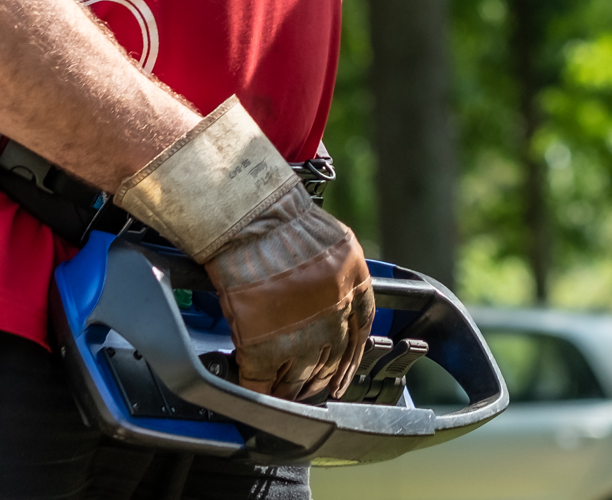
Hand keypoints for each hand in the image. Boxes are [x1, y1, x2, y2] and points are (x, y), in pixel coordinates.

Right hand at [201, 178, 375, 400]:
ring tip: (283, 394)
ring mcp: (302, 333)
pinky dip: (259, 387)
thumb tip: (331, 302)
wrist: (249, 218)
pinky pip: (263, 379)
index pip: (361, 332)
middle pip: (333, 360)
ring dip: (292, 390)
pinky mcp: (265, 346)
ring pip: (302, 377)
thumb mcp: (332, 243)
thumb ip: (337, 276)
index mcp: (354, 284)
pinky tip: (255, 388)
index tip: (344, 373)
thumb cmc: (280, 220)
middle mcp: (334, 312)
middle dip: (322, 380)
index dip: (351, 359)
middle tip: (310, 389)